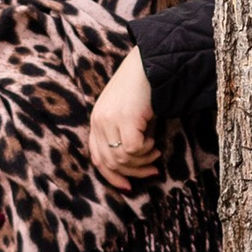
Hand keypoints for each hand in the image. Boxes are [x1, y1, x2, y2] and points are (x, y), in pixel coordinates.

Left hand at [88, 45, 162, 185]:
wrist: (152, 64)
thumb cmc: (143, 89)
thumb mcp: (127, 114)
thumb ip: (123, 135)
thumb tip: (132, 166)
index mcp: (96, 120)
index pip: (97, 158)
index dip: (112, 177)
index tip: (129, 187)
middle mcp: (98, 121)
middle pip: (109, 163)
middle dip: (133, 173)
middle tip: (153, 171)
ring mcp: (110, 120)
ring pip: (122, 159)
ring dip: (143, 161)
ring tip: (155, 151)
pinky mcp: (125, 119)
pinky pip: (134, 149)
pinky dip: (146, 150)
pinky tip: (154, 141)